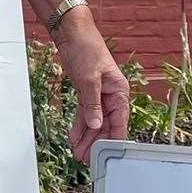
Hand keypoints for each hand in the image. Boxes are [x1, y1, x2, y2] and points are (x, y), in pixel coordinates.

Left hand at [55, 18, 130, 160]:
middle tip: (86, 158)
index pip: (119, 120)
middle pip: (105, 124)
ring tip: (79, 153)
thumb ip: (92, 103)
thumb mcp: (89, 78)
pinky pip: (85, 114)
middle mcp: (111, 95)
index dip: (113, 138)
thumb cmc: (87, 49)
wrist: (72, 34)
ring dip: (86, 137)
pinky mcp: (86, 93)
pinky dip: (79, 126)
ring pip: (94, 122)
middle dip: (96, 142)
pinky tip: (74, 138)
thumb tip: (96, 125)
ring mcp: (98, 95)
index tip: (107, 154)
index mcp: (119, 91)